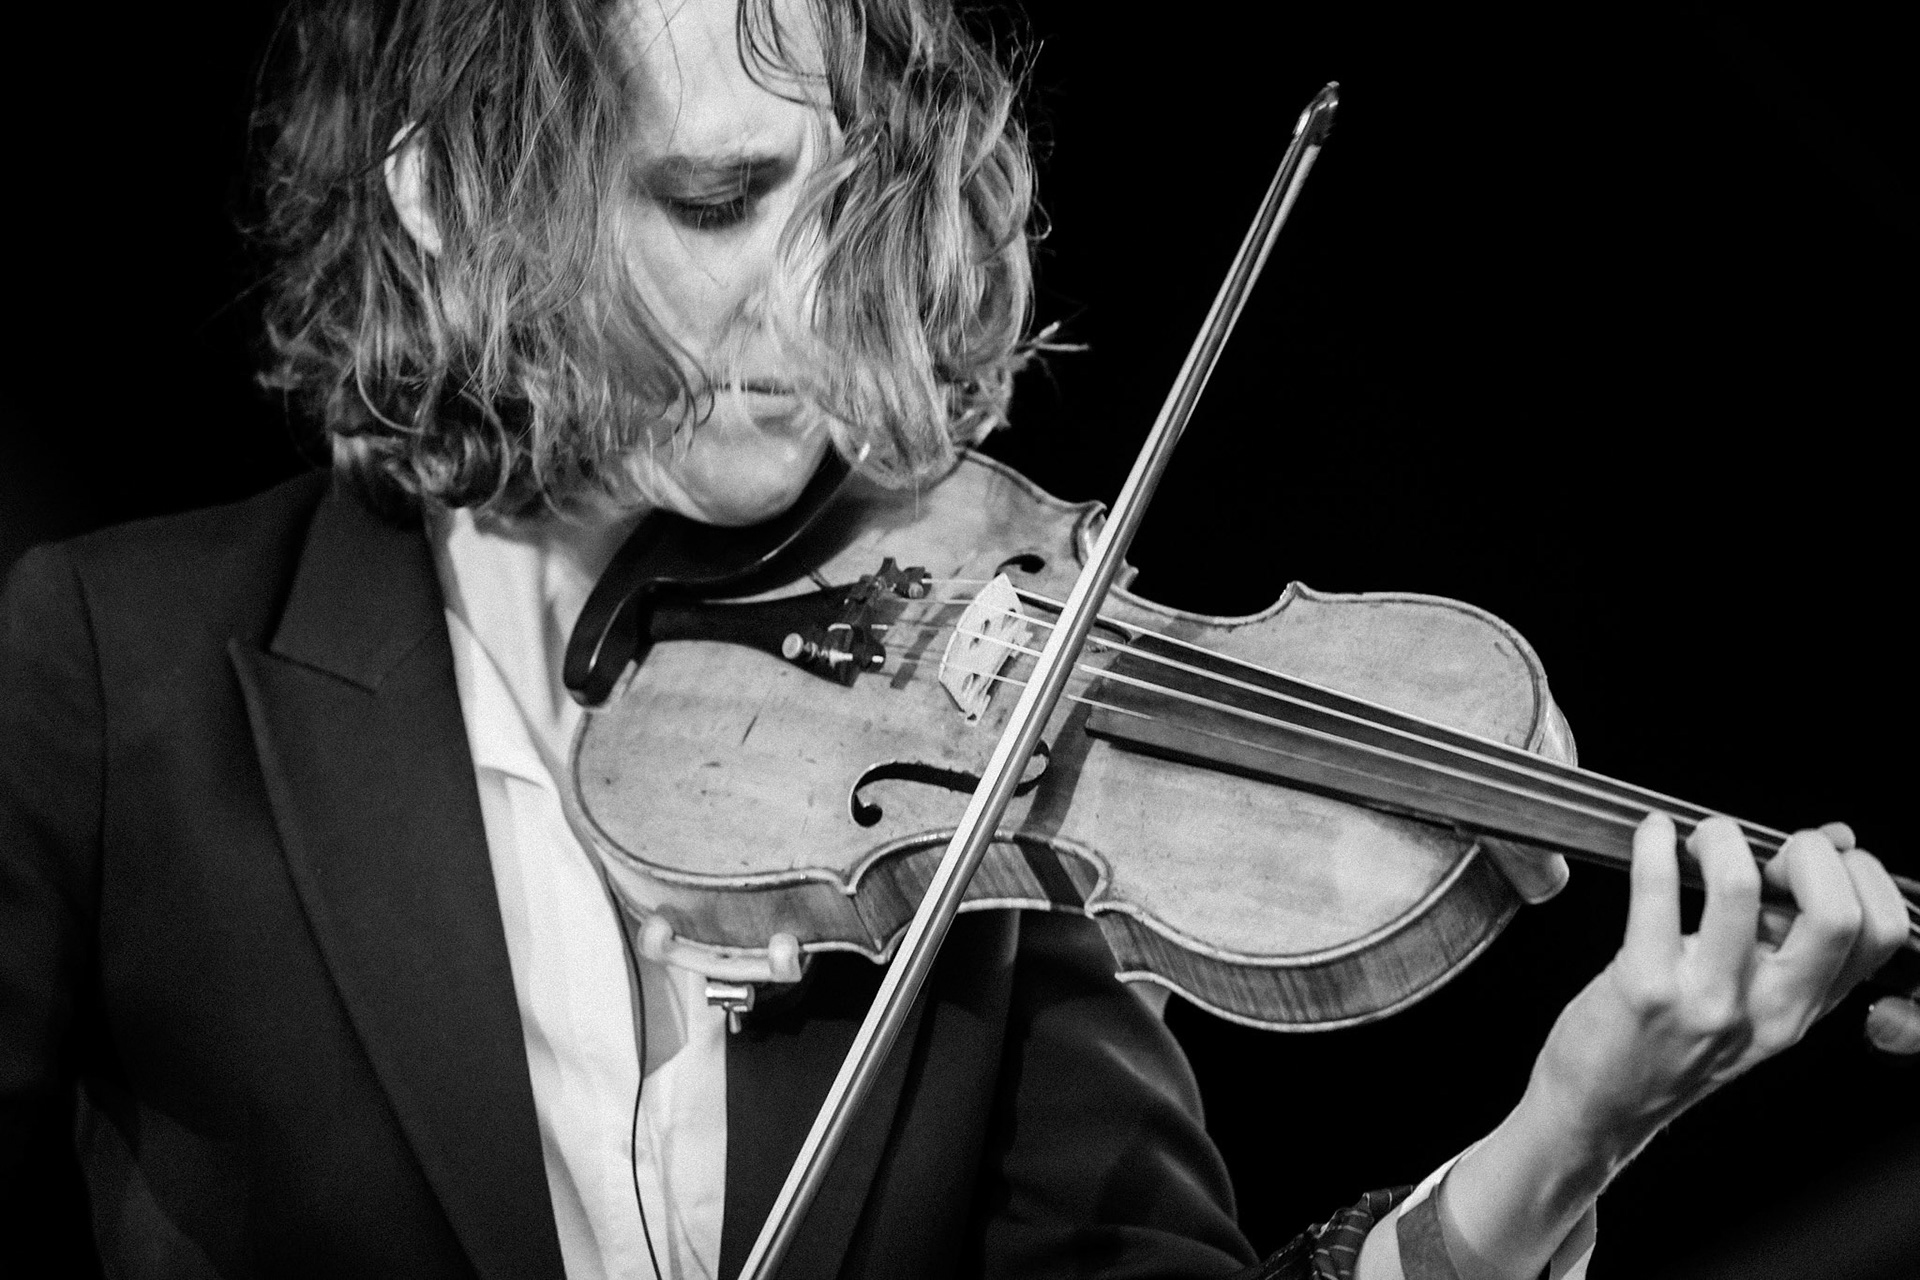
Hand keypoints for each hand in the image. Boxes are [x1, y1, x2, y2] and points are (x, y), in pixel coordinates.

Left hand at [1409, 814, 1907, 1279]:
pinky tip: (1651, 835)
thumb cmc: (1667, 1047)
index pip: (1883, 933)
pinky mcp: (1644, 988)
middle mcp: (1769, 1010)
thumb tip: (1833, 842)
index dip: (1858, 875)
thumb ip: (1791, 929)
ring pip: (1740, 889)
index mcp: (1803, 1008)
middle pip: (1837, 914)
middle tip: (1762, 845)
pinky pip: (1656, 895)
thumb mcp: (1751, 999)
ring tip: (1700, 837)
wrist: (1599, 1110)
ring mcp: (1708, 1001)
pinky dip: (1654, 847)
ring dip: (1721, 838)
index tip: (1815, 855)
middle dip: (1807, 853)